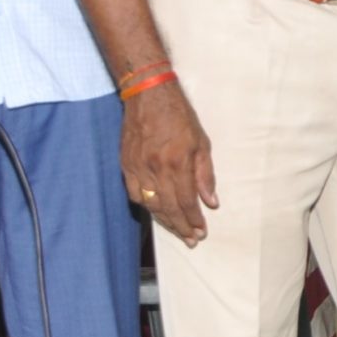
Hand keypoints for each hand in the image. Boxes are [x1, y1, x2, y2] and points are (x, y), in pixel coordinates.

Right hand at [124, 85, 216, 244]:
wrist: (148, 96)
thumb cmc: (179, 117)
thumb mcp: (202, 143)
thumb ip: (205, 174)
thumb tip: (211, 202)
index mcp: (177, 162)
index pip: (186, 201)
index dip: (193, 219)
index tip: (201, 232)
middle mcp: (156, 168)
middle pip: (168, 207)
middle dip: (181, 226)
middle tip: (191, 240)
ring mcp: (138, 167)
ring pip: (150, 204)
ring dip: (164, 220)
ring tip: (177, 231)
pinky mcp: (125, 164)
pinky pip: (135, 193)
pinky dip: (146, 206)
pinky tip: (155, 212)